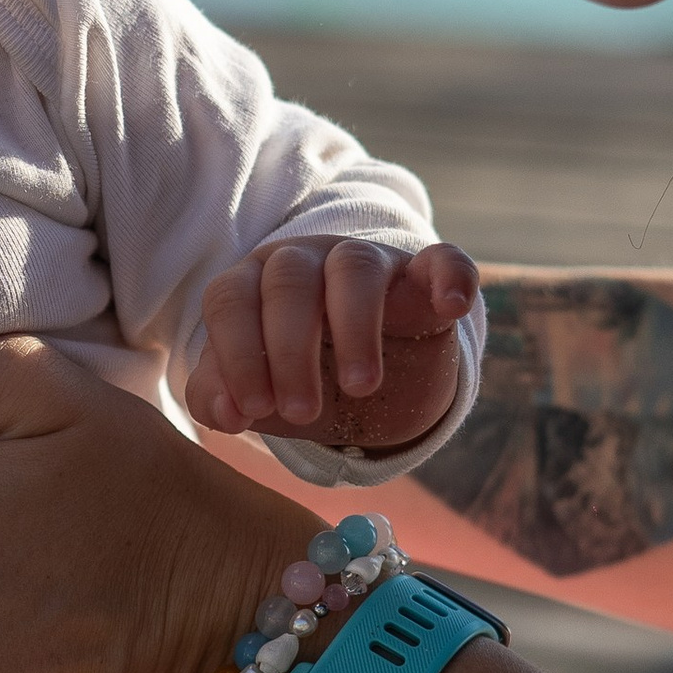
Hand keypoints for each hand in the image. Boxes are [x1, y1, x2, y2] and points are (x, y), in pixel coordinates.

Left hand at [188, 237, 478, 449]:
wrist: (364, 370)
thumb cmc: (296, 372)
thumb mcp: (258, 390)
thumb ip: (222, 398)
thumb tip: (225, 413)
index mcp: (253, 283)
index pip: (230, 299)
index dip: (236, 353)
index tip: (253, 410)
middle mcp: (305, 260)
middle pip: (289, 281)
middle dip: (289, 349)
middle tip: (302, 413)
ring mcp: (367, 260)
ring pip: (354, 267)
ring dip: (355, 327)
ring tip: (360, 386)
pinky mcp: (423, 274)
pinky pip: (441, 259)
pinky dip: (449, 276)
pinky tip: (450, 305)